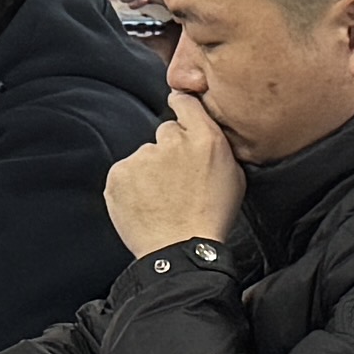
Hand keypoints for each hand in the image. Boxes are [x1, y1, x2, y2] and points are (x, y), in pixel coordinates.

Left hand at [105, 90, 245, 257]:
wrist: (178, 250)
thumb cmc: (210, 218)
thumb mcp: (233, 176)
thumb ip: (217, 146)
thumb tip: (204, 131)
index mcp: (205, 139)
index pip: (186, 102)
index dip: (181, 104)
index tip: (178, 104)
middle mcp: (172, 142)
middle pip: (164, 132)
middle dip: (168, 150)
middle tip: (176, 180)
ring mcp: (142, 157)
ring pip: (144, 156)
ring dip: (149, 171)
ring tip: (162, 199)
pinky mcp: (119, 174)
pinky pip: (125, 173)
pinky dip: (131, 186)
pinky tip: (146, 204)